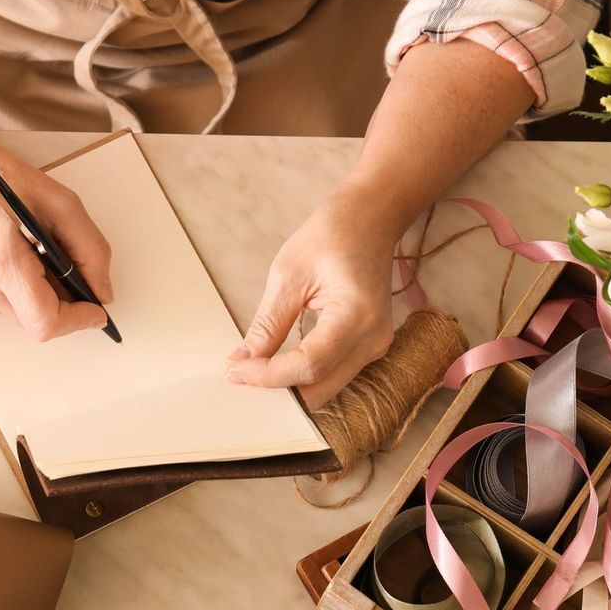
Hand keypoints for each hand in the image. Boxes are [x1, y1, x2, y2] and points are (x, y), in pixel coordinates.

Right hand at [0, 153, 113, 341]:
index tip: (96, 312)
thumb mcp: (62, 204)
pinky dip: (24, 290)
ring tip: (41, 256)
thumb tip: (101, 291)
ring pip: (24, 316)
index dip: (77, 321)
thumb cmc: (0, 180)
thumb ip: (90, 250)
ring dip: (44, 297)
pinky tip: (21, 258)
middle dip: (64, 305)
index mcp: (3, 264)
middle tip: (74, 273)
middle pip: (37, 323)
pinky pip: (8, 305)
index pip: (45, 321)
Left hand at [228, 184, 400, 406]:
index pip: (309, 365)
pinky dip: (303, 378)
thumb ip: (268, 325)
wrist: (370, 218)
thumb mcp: (288, 275)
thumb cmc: (332, 235)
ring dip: (289, 389)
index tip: (234, 370)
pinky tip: (276, 366)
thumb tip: (242, 360)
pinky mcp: (369, 347)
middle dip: (277, 390)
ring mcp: (376, 347)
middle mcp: (373, 339)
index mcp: (357, 316)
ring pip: (327, 389)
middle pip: (320, 390)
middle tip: (239, 376)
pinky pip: (333, 375)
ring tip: (253, 372)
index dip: (268, 375)